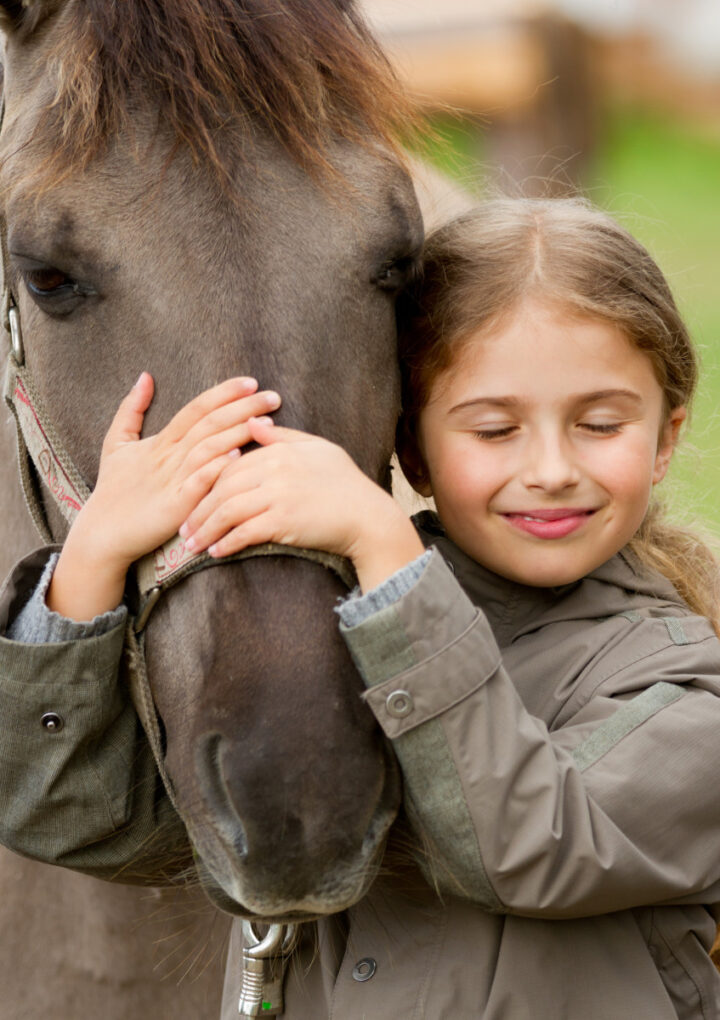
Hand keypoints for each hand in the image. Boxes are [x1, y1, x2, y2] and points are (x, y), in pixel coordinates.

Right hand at [47, 373, 280, 619]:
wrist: (102, 533)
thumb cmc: (112, 489)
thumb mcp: (116, 443)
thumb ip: (131, 409)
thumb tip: (145, 376)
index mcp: (161, 441)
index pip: (196, 409)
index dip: (223, 393)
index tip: (251, 382)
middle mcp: (168, 456)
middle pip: (209, 424)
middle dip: (243, 408)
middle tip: (273, 396)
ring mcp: (172, 480)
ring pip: (207, 448)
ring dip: (238, 433)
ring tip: (267, 423)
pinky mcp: (174, 506)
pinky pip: (198, 483)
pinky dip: (216, 467)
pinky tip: (237, 455)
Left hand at [179, 419, 424, 591]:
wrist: (368, 517)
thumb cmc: (345, 483)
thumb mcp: (317, 449)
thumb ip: (282, 437)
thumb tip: (252, 422)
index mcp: (279, 450)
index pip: (229, 464)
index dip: (207, 483)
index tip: (192, 499)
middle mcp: (275, 469)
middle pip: (222, 488)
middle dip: (198, 510)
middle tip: (183, 529)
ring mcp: (278, 496)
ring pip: (227, 510)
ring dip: (206, 530)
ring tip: (192, 546)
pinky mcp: (284, 522)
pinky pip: (245, 532)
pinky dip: (227, 543)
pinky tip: (216, 552)